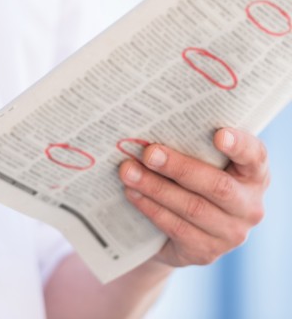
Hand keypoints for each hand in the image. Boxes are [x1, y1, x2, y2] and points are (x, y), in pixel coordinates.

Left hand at [119, 128, 268, 266]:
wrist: (181, 232)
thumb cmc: (190, 181)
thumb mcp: (199, 162)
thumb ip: (190, 147)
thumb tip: (150, 132)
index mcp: (253, 174)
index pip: (255, 156)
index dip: (239, 145)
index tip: (219, 135)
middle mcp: (249, 205)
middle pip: (217, 185)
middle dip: (179, 167)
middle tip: (148, 153)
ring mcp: (231, 233)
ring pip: (192, 208)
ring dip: (155, 187)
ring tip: (128, 171)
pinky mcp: (206, 252)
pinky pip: (176, 228)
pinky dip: (151, 208)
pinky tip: (132, 193)